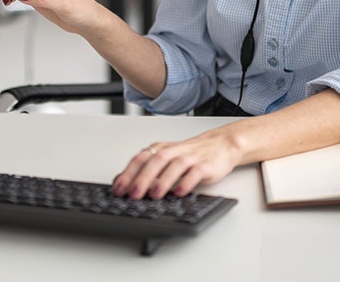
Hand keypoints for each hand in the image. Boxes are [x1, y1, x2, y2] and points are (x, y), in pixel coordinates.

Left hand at [112, 128, 240, 199]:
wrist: (221, 144)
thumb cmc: (191, 154)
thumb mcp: (167, 158)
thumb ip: (147, 168)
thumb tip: (123, 181)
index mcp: (162, 149)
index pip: (141, 158)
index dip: (128, 173)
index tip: (118, 188)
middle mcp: (174, 151)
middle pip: (155, 161)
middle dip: (143, 178)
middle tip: (133, 195)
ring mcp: (190, 157)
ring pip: (174, 166)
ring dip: (163, 181)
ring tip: (154, 195)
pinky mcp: (205, 165)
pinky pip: (195, 173)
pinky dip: (186, 182)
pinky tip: (179, 192)